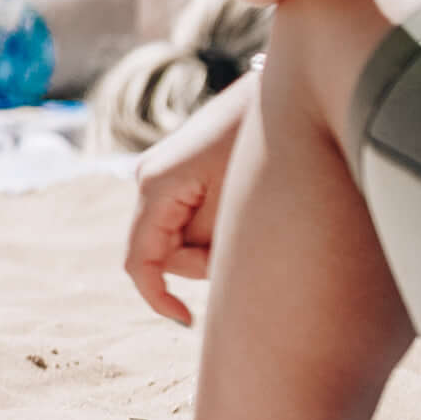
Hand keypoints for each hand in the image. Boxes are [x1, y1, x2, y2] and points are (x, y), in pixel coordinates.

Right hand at [122, 76, 255, 321]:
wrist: (280, 97)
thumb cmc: (259, 149)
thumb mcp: (232, 208)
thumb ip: (206, 249)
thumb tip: (195, 278)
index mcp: (154, 186)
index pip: (140, 260)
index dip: (158, 297)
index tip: (187, 322)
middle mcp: (149, 179)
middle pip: (166, 251)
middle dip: (204, 261)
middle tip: (247, 244)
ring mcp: (163, 174)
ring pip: (180, 236)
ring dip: (213, 243)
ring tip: (250, 214)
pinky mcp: (181, 173)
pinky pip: (190, 217)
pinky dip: (214, 227)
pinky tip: (240, 207)